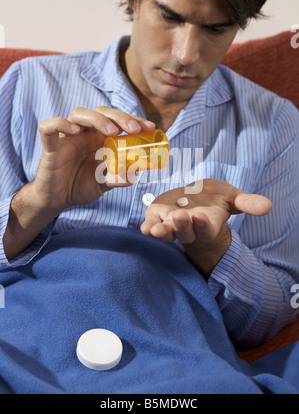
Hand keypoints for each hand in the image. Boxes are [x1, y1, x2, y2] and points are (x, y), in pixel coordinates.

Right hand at [34, 106, 154, 213]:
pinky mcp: (51, 146)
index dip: (134, 120)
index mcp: (99, 137)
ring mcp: (67, 137)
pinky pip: (49, 127)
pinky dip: (61, 124)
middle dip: (120, 117)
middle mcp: (84, 132)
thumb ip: (117, 178)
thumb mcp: (104, 184)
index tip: (150, 128)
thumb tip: (134, 175)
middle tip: (135, 129)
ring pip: (79, 114)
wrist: (57, 199)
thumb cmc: (81, 186)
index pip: (117, 120)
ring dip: (97, 119)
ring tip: (111, 131)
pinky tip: (75, 130)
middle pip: (101, 112)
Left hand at [140, 179, 271, 276]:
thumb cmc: (215, 199)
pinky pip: (152, 225)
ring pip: (167, 232)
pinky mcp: (158, 218)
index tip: (201, 217)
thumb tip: (268, 206)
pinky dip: (148, 227)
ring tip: (154, 231)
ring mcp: (172, 224)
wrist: (195, 198)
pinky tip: (144, 228)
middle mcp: (190, 228)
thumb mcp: (232, 198)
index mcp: (208, 223)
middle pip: (185, 231)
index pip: (206, 227)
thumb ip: (247, 203)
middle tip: (180, 217)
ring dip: (161, 231)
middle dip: (182, 226)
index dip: (203, 224)